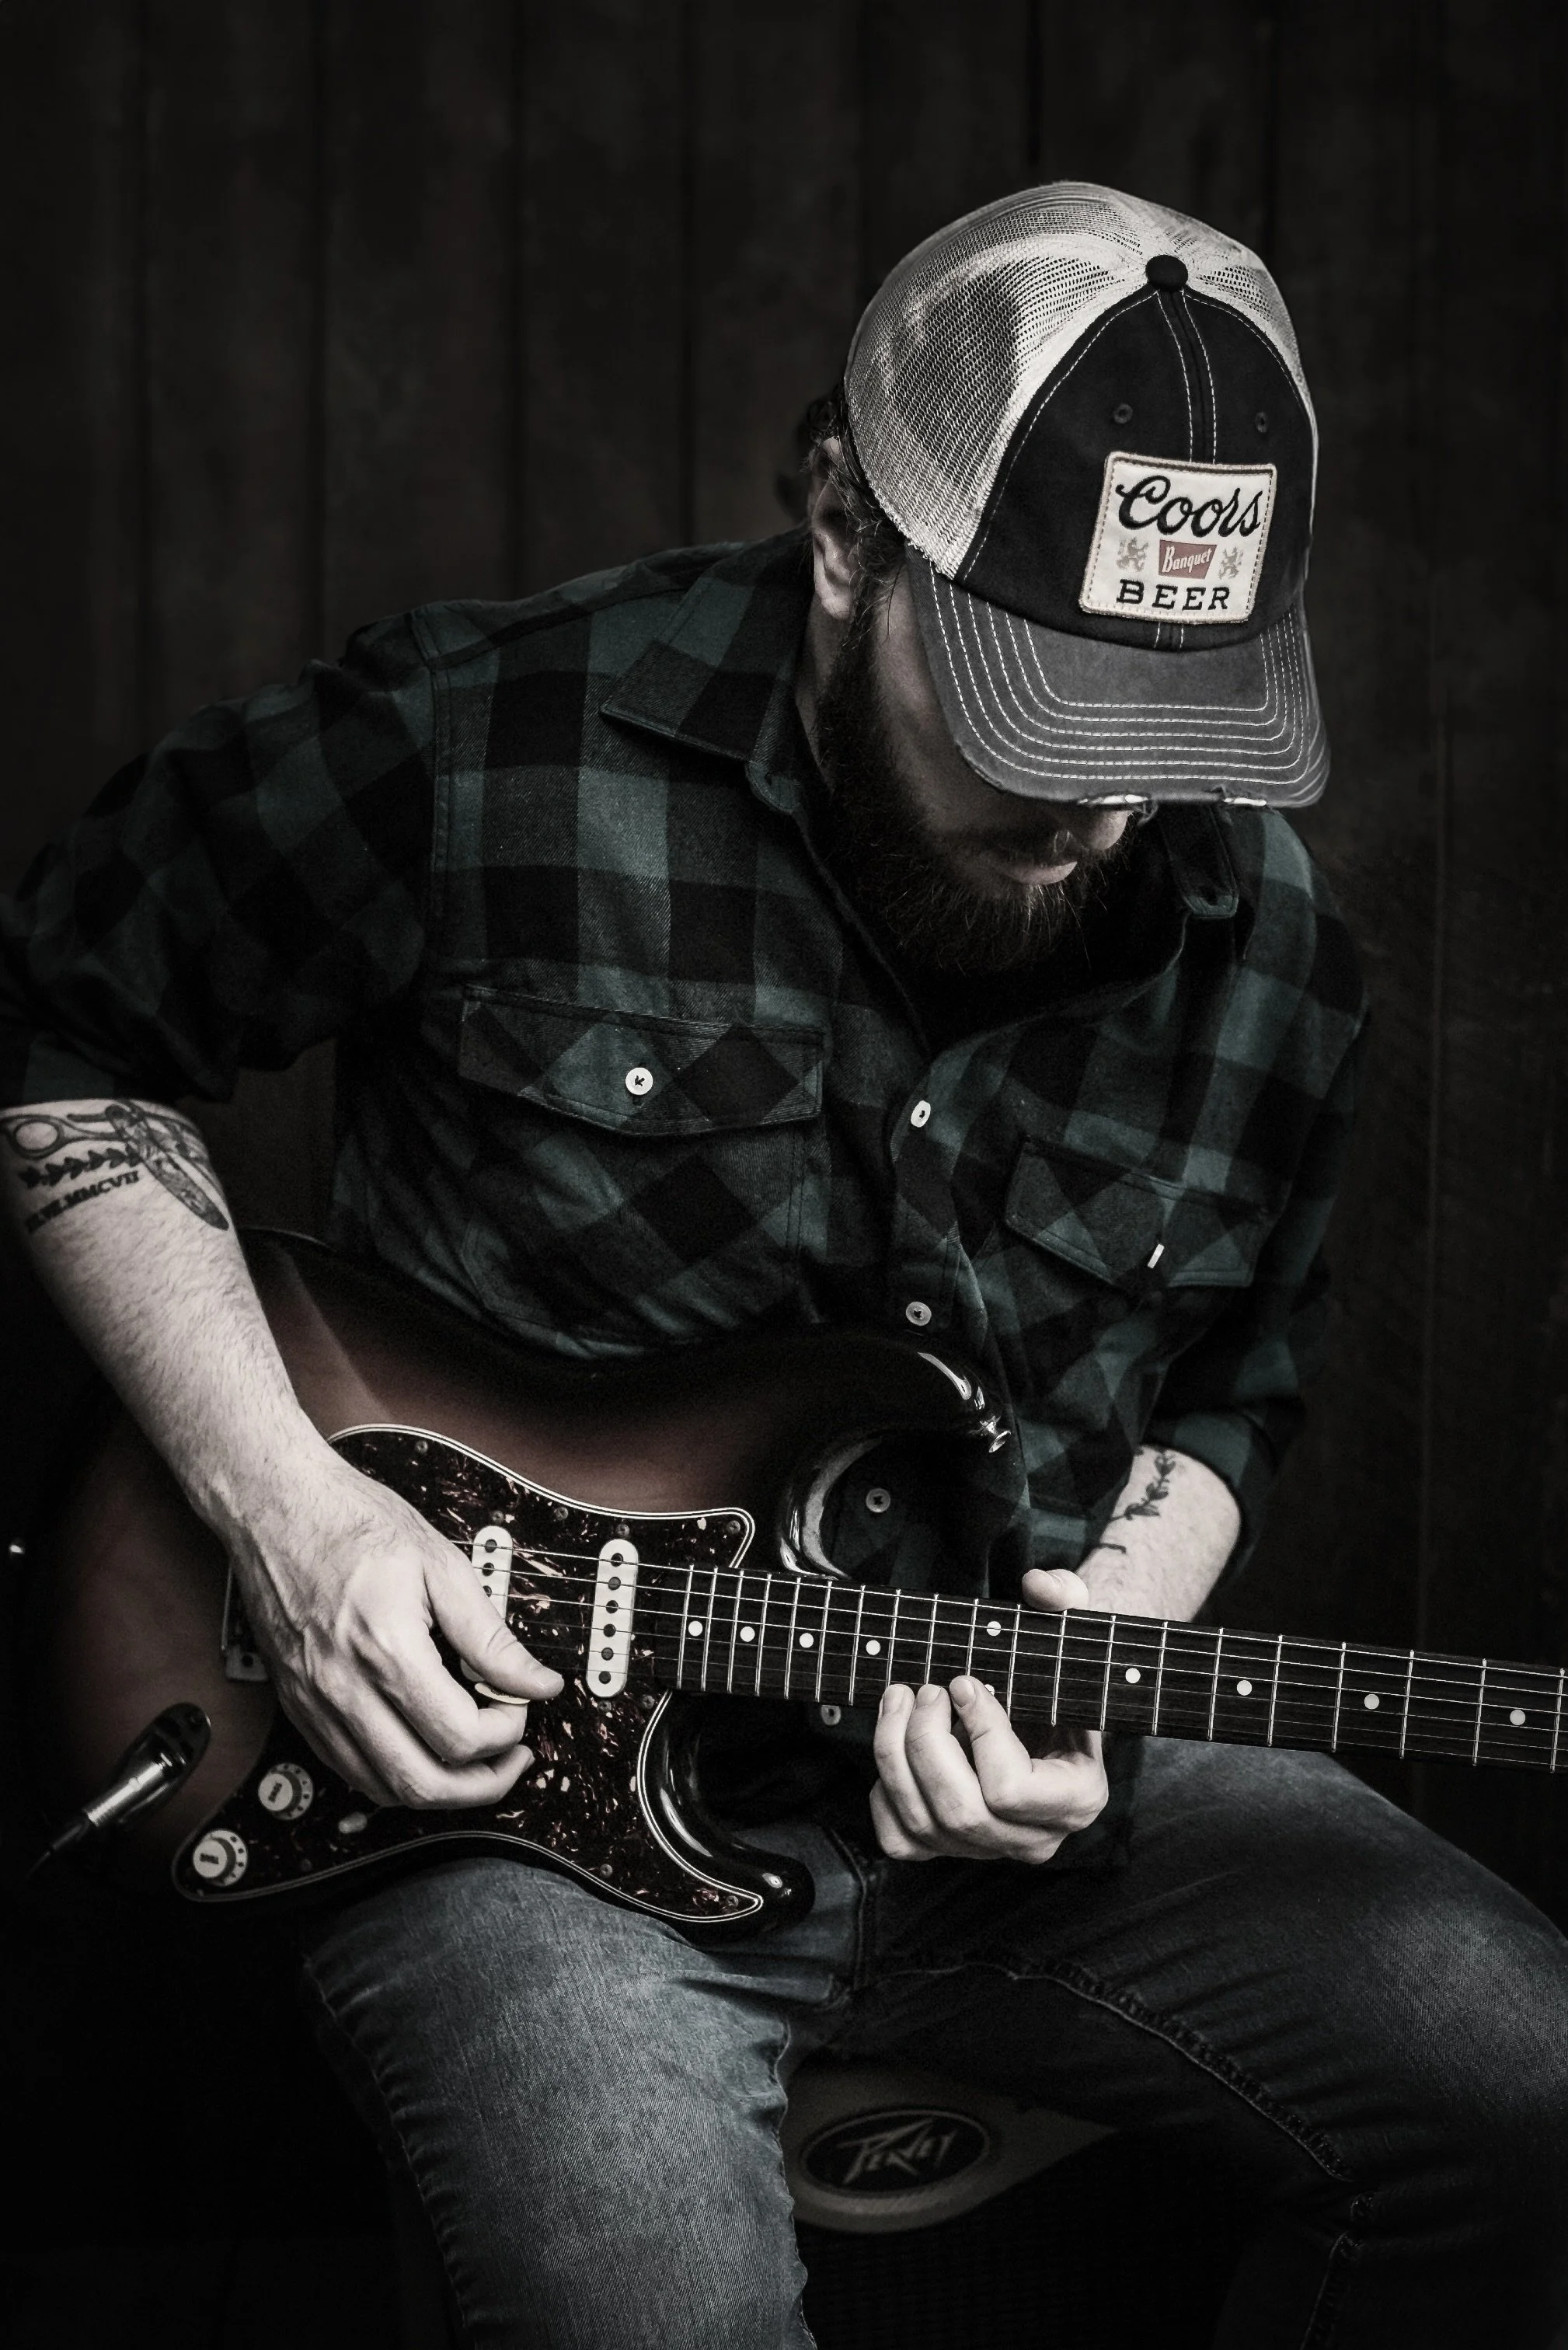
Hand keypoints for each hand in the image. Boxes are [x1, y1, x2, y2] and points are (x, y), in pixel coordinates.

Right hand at [228, 1450, 563, 1810]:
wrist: (277, 1508)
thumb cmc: (353, 1524)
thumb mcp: (441, 1565)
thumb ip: (491, 1636)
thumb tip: (537, 1682)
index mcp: (386, 1650)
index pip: (459, 1736)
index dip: (505, 1733)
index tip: (520, 1706)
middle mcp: (343, 1689)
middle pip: (420, 1784)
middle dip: (481, 1785)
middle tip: (511, 1758)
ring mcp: (315, 1704)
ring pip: (382, 1789)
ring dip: (439, 1790)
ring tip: (476, 1761)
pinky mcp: (299, 1707)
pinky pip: (349, 1770)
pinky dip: (394, 1776)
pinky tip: (423, 1749)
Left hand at [870, 1567, 1108, 1862]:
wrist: (1043, 1715)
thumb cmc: (1055, 1677)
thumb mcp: (1070, 1633)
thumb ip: (1066, 1600)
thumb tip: (1039, 1587)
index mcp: (1078, 1796)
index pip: (1012, 1788)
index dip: (980, 1732)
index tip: (965, 1681)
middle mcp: (1035, 1838)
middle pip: (961, 1811)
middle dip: (927, 1741)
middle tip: (924, 1689)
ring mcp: (989, 1849)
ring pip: (923, 1824)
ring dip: (895, 1754)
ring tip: (898, 1699)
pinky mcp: (947, 1850)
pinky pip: (900, 1840)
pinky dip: (884, 1793)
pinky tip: (898, 1749)